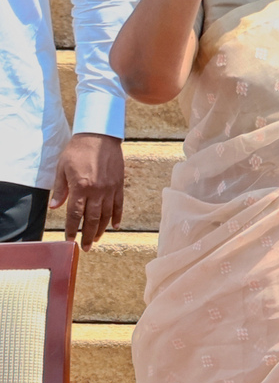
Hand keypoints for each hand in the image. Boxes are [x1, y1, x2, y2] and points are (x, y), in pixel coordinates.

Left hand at [49, 133, 123, 251]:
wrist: (99, 135)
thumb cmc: (78, 150)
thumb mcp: (63, 167)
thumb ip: (60, 189)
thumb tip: (55, 207)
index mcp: (80, 187)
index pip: (74, 214)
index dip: (71, 229)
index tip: (69, 239)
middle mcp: (96, 191)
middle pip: (92, 219)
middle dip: (88, 235)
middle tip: (86, 247)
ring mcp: (109, 189)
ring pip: (106, 215)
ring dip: (101, 229)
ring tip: (97, 239)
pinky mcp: (118, 185)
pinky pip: (119, 205)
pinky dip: (117, 217)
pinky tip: (114, 226)